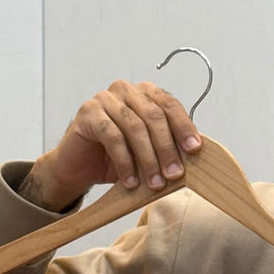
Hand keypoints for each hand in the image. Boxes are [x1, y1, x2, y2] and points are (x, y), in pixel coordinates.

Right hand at [24, 80, 201, 211]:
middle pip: (154, 116)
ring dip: (148, 159)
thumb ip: (167, 146)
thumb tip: (194, 156)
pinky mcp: (88, 112)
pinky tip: (130, 181)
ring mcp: (105, 98)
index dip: (184, 127)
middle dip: (167, 148)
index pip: (170, 106)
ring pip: (135, 127)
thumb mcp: (147, 151)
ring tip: (154, 183)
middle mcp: (126, 90)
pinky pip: (113, 137)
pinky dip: (124, 162)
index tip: (194, 150)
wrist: (79, 167)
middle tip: (174, 174)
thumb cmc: (116, 157)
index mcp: (145, 93)